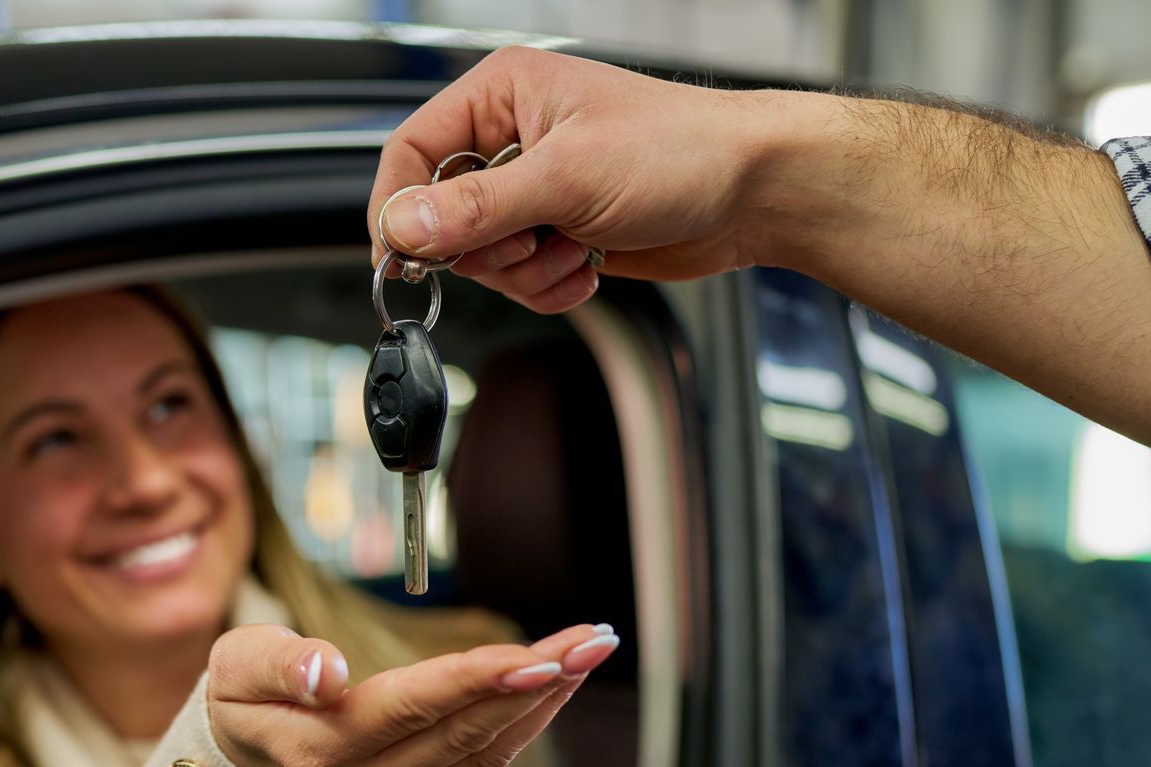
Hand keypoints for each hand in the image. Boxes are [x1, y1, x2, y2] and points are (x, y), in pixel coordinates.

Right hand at [207, 621, 620, 766]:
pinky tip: (557, 681)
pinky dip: (528, 718)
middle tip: (594, 639)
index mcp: (322, 748)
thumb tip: (327, 669)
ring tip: (591, 649)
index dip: (479, 680)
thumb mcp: (233, 668)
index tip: (538, 656)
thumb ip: (279, 664)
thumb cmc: (238, 701)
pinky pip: (482, 755)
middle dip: (539, 681)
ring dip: (547, 699)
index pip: (414, 707)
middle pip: (467, 728)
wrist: (235, 765)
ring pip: (486, 746)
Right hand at [369, 46, 784, 312]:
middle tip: (535, 238)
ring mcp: (536, 191)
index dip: (400, 206)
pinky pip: (520, 280)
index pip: (412, 151)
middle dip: (489, 248)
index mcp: (501, 96)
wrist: (751, 193)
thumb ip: (476, 207)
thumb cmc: (680, 151)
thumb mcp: (566, 177)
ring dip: (528, 271)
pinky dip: (550, 287)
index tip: (403, 255)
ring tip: (576, 246)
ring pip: (483, 259)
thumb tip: (403, 225)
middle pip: (443, 218)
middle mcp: (512, 140)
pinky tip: (588, 264)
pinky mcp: (559, 233)